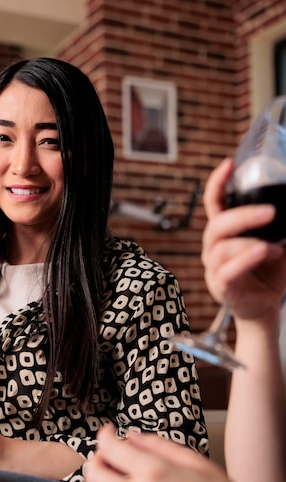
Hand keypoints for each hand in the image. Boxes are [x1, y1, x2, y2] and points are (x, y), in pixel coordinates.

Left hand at [84, 423, 258, 481]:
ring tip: (118, 473)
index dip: (104, 435)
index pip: (110, 449)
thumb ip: (155, 444)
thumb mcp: (190, 457)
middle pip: (93, 476)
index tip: (108, 431)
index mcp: (154, 471)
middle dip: (96, 459)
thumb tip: (128, 436)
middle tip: (109, 452)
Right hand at [202, 158, 285, 320]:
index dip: (217, 183)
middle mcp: (214, 247)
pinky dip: (246, 260)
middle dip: (242, 216)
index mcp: (225, 231)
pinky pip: (227, 271)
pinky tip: (263, 253)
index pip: (214, 203)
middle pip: (216, 225)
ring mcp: (214, 267)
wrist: (265, 305)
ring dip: (249, 244)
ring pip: (221, 248)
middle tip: (270, 212)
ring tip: (274, 247)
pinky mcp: (220, 286)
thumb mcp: (279, 241)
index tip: (229, 164)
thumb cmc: (270, 271)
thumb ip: (284, 224)